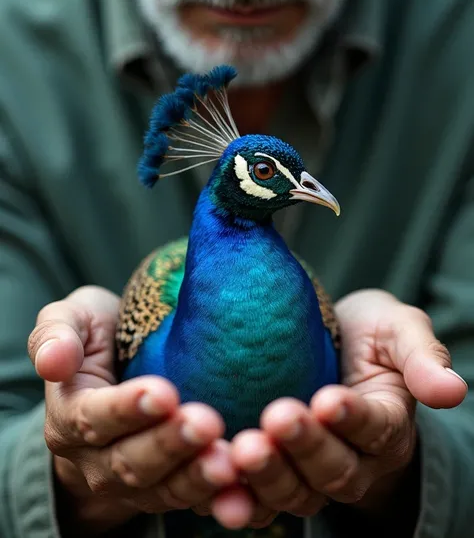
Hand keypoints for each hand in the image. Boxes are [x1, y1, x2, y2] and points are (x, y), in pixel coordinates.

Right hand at [28, 287, 239, 533]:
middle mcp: (95, 460)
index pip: (94, 418)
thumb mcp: (71, 319)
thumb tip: (52, 361)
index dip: (127, 410)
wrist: (115, 371)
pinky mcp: (167, 491)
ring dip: (197, 477)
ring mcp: (132, 483)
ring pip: (164, 490)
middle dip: (169, 444)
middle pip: (131, 462)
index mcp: (68, 416)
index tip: (163, 392)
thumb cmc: (97, 337)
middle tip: (206, 422)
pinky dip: (219, 499)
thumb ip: (56, 333)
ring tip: (228, 459)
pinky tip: (244, 485)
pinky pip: (192, 503)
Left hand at [228, 290, 467, 526]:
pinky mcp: (274, 478)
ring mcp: (312, 475)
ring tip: (243, 449)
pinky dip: (236, 497)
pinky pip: (258, 501)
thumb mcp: (397, 330)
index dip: (353, 418)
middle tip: (277, 417)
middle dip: (305, 446)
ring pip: (296, 492)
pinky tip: (213, 484)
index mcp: (387, 423)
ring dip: (269, 476)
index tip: (329, 399)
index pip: (376, 427)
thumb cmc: (365, 336)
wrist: (328, 347)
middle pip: (335, 468)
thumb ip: (422, 355)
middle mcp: (355, 460)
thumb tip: (453, 391)